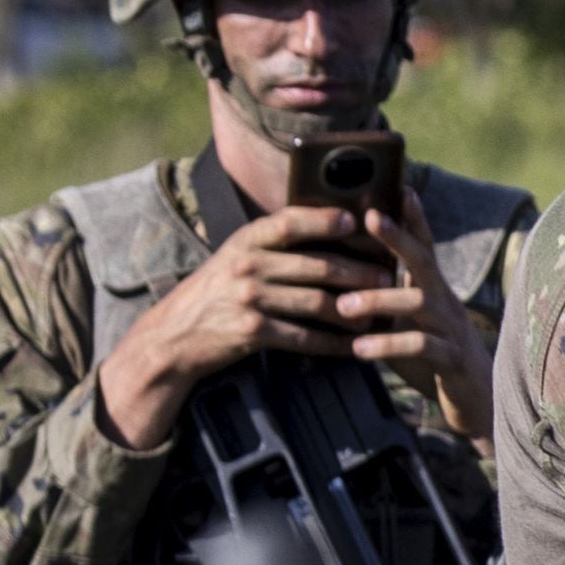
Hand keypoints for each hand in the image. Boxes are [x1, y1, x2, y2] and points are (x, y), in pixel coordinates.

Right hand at [95, 204, 396, 447]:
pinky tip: (355, 344)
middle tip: (389, 278)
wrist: (175, 333)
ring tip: (379, 313)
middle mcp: (247, 265)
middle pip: (316, 266)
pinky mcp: (253, 331)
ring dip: (353, 310)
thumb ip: (275, 243)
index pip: (290, 222)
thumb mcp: (237, 256)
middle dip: (358, 273)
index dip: (324, 220)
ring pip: (317, 303)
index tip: (355, 221)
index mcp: (246, 240)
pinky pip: (305, 337)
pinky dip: (334, 342)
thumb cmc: (218, 289)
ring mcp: (249, 298)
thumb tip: (332, 225)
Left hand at [342, 190, 497, 442]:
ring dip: (379, 301)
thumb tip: (345, 280)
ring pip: (419, 304)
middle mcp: (445, 303)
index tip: (398, 186)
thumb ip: (387, 300)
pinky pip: (423, 346)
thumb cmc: (434, 359)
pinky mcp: (453, 360)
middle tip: (370, 217)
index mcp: (433, 291)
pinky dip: (388, 345)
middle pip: (424, 262)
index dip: (413, 217)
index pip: (423, 246)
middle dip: (398, 238)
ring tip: (344, 307)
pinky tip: (360, 349)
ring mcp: (452, 330)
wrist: (477, 402)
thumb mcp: (410, 323)